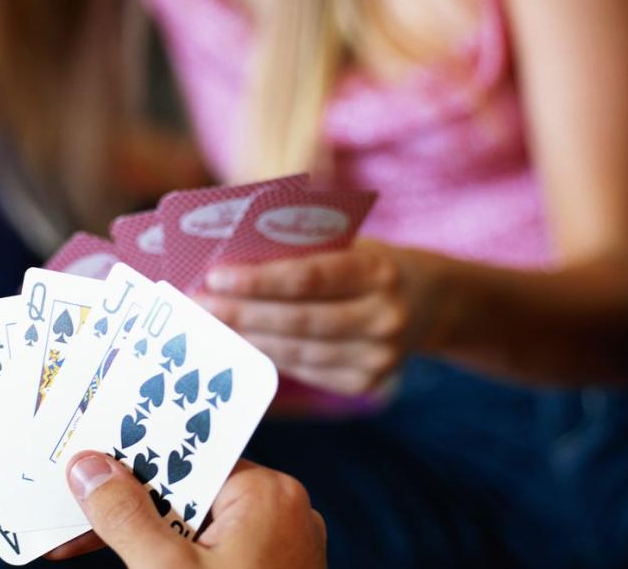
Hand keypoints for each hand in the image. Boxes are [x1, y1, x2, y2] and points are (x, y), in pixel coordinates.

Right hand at [47, 452, 325, 567]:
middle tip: (73, 511)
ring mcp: (279, 544)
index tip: (86, 462)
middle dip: (129, 503)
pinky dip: (171, 557)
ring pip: (195, 522)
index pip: (189, 454)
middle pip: (188, 488)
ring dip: (142, 534)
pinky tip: (130, 559)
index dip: (134, 457)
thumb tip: (90, 468)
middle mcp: (281, 509)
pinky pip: (211, 549)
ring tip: (81, 541)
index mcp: (267, 492)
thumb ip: (125, 516)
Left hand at [196, 240, 431, 395]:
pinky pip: (305, 371)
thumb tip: (226, 262)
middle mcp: (384, 318)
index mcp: (378, 271)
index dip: (258, 280)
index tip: (214, 276)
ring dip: (246, 338)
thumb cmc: (367, 262)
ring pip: (297, 352)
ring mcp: (378, 358)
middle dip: (241, 312)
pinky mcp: (366, 383)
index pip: (309, 277)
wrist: (429, 300)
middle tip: (197, 304)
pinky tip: (239, 343)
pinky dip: (268, 356)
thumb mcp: (347, 244)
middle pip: (297, 320)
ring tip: (209, 323)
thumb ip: (299, 251)